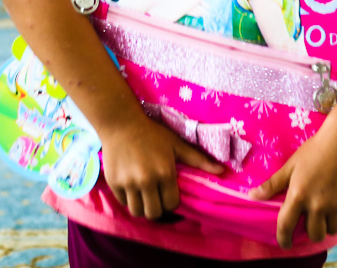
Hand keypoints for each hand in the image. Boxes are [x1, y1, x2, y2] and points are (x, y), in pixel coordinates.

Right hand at [100, 112, 221, 219]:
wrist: (121, 124)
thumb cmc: (152, 134)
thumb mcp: (177, 144)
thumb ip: (199, 160)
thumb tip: (222, 171)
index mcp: (164, 173)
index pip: (172, 204)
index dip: (172, 201)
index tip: (169, 193)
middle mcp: (146, 181)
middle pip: (154, 213)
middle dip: (158, 208)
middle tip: (157, 197)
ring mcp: (128, 183)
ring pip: (138, 212)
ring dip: (143, 207)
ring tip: (144, 195)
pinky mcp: (114, 183)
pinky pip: (123, 203)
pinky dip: (128, 199)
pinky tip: (132, 187)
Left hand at [250, 119, 336, 247]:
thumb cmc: (314, 150)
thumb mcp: (291, 165)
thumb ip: (273, 184)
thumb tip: (252, 196)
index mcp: (298, 195)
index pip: (286, 226)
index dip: (283, 239)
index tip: (285, 244)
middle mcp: (317, 205)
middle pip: (314, 234)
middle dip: (310, 231)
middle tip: (310, 221)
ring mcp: (336, 205)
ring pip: (331, 230)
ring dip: (327, 225)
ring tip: (325, 213)